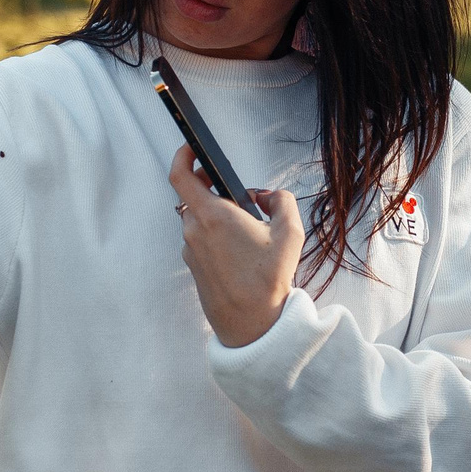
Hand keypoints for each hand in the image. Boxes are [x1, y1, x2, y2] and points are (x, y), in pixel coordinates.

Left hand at [168, 144, 302, 347]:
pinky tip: (240, 250)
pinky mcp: (193, 267)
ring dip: (217, 215)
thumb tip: (265, 195)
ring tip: (247, 228)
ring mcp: (191, 250)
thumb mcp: (290, 233)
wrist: (252, 324)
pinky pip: (201, 240)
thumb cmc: (268, 279)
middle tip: (236, 192)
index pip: (180, 175)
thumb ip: (281, 200)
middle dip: (213, 187)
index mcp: (212, 215)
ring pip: (199, 219)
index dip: (182, 155)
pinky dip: (216, 235)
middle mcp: (194, 230)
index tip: (191, 147)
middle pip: (194, 196)